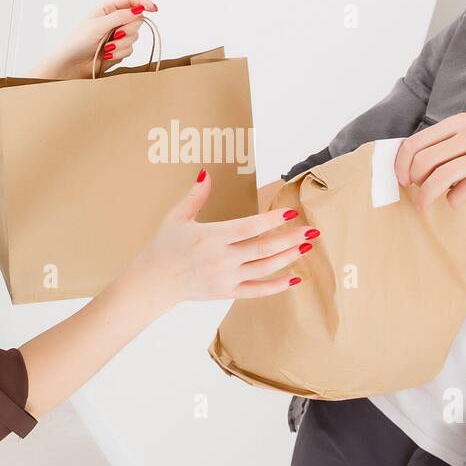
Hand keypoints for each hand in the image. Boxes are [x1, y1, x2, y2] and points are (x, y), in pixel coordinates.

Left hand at [29, 0, 157, 79]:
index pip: (131, 0)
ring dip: (121, 44)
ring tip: (106, 48)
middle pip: (137, 20)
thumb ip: (120, 17)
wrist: (72, 65)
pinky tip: (106, 55)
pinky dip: (119, 53)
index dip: (144, 3)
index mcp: (108, 9)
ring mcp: (118, 36)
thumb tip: (139, 10)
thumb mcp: (98, 25)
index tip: (154, 9)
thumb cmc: (78, 42)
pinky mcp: (119, 50)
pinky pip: (130, 50)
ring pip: (135, 36)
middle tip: (115, 35)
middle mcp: (115, 21)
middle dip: (128, 29)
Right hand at [130, 169, 317, 306]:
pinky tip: (295, 278)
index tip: (290, 212)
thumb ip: (195, 196)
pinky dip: (278, 286)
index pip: (248, 228)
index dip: (271, 220)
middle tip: (312, 230)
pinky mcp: (226, 293)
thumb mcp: (176, 217)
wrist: (153, 281)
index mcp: (210, 237)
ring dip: (288, 257)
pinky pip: (257, 291)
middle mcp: (221, 259)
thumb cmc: (164, 247)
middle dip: (290, 238)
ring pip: (264, 268)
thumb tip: (206, 173)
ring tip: (306, 246)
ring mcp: (225, 278)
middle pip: (263, 248)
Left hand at [394, 112, 465, 209]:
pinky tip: (455, 202)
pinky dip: (454, 199)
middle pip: (425, 160)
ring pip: (442, 176)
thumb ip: (445, 146)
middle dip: (414, 183)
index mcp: (462, 121)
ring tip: (424, 206)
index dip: (402, 164)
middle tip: (416, 196)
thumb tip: (406, 164)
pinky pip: (465, 188)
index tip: (402, 180)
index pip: (416, 141)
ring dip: (427, 196)